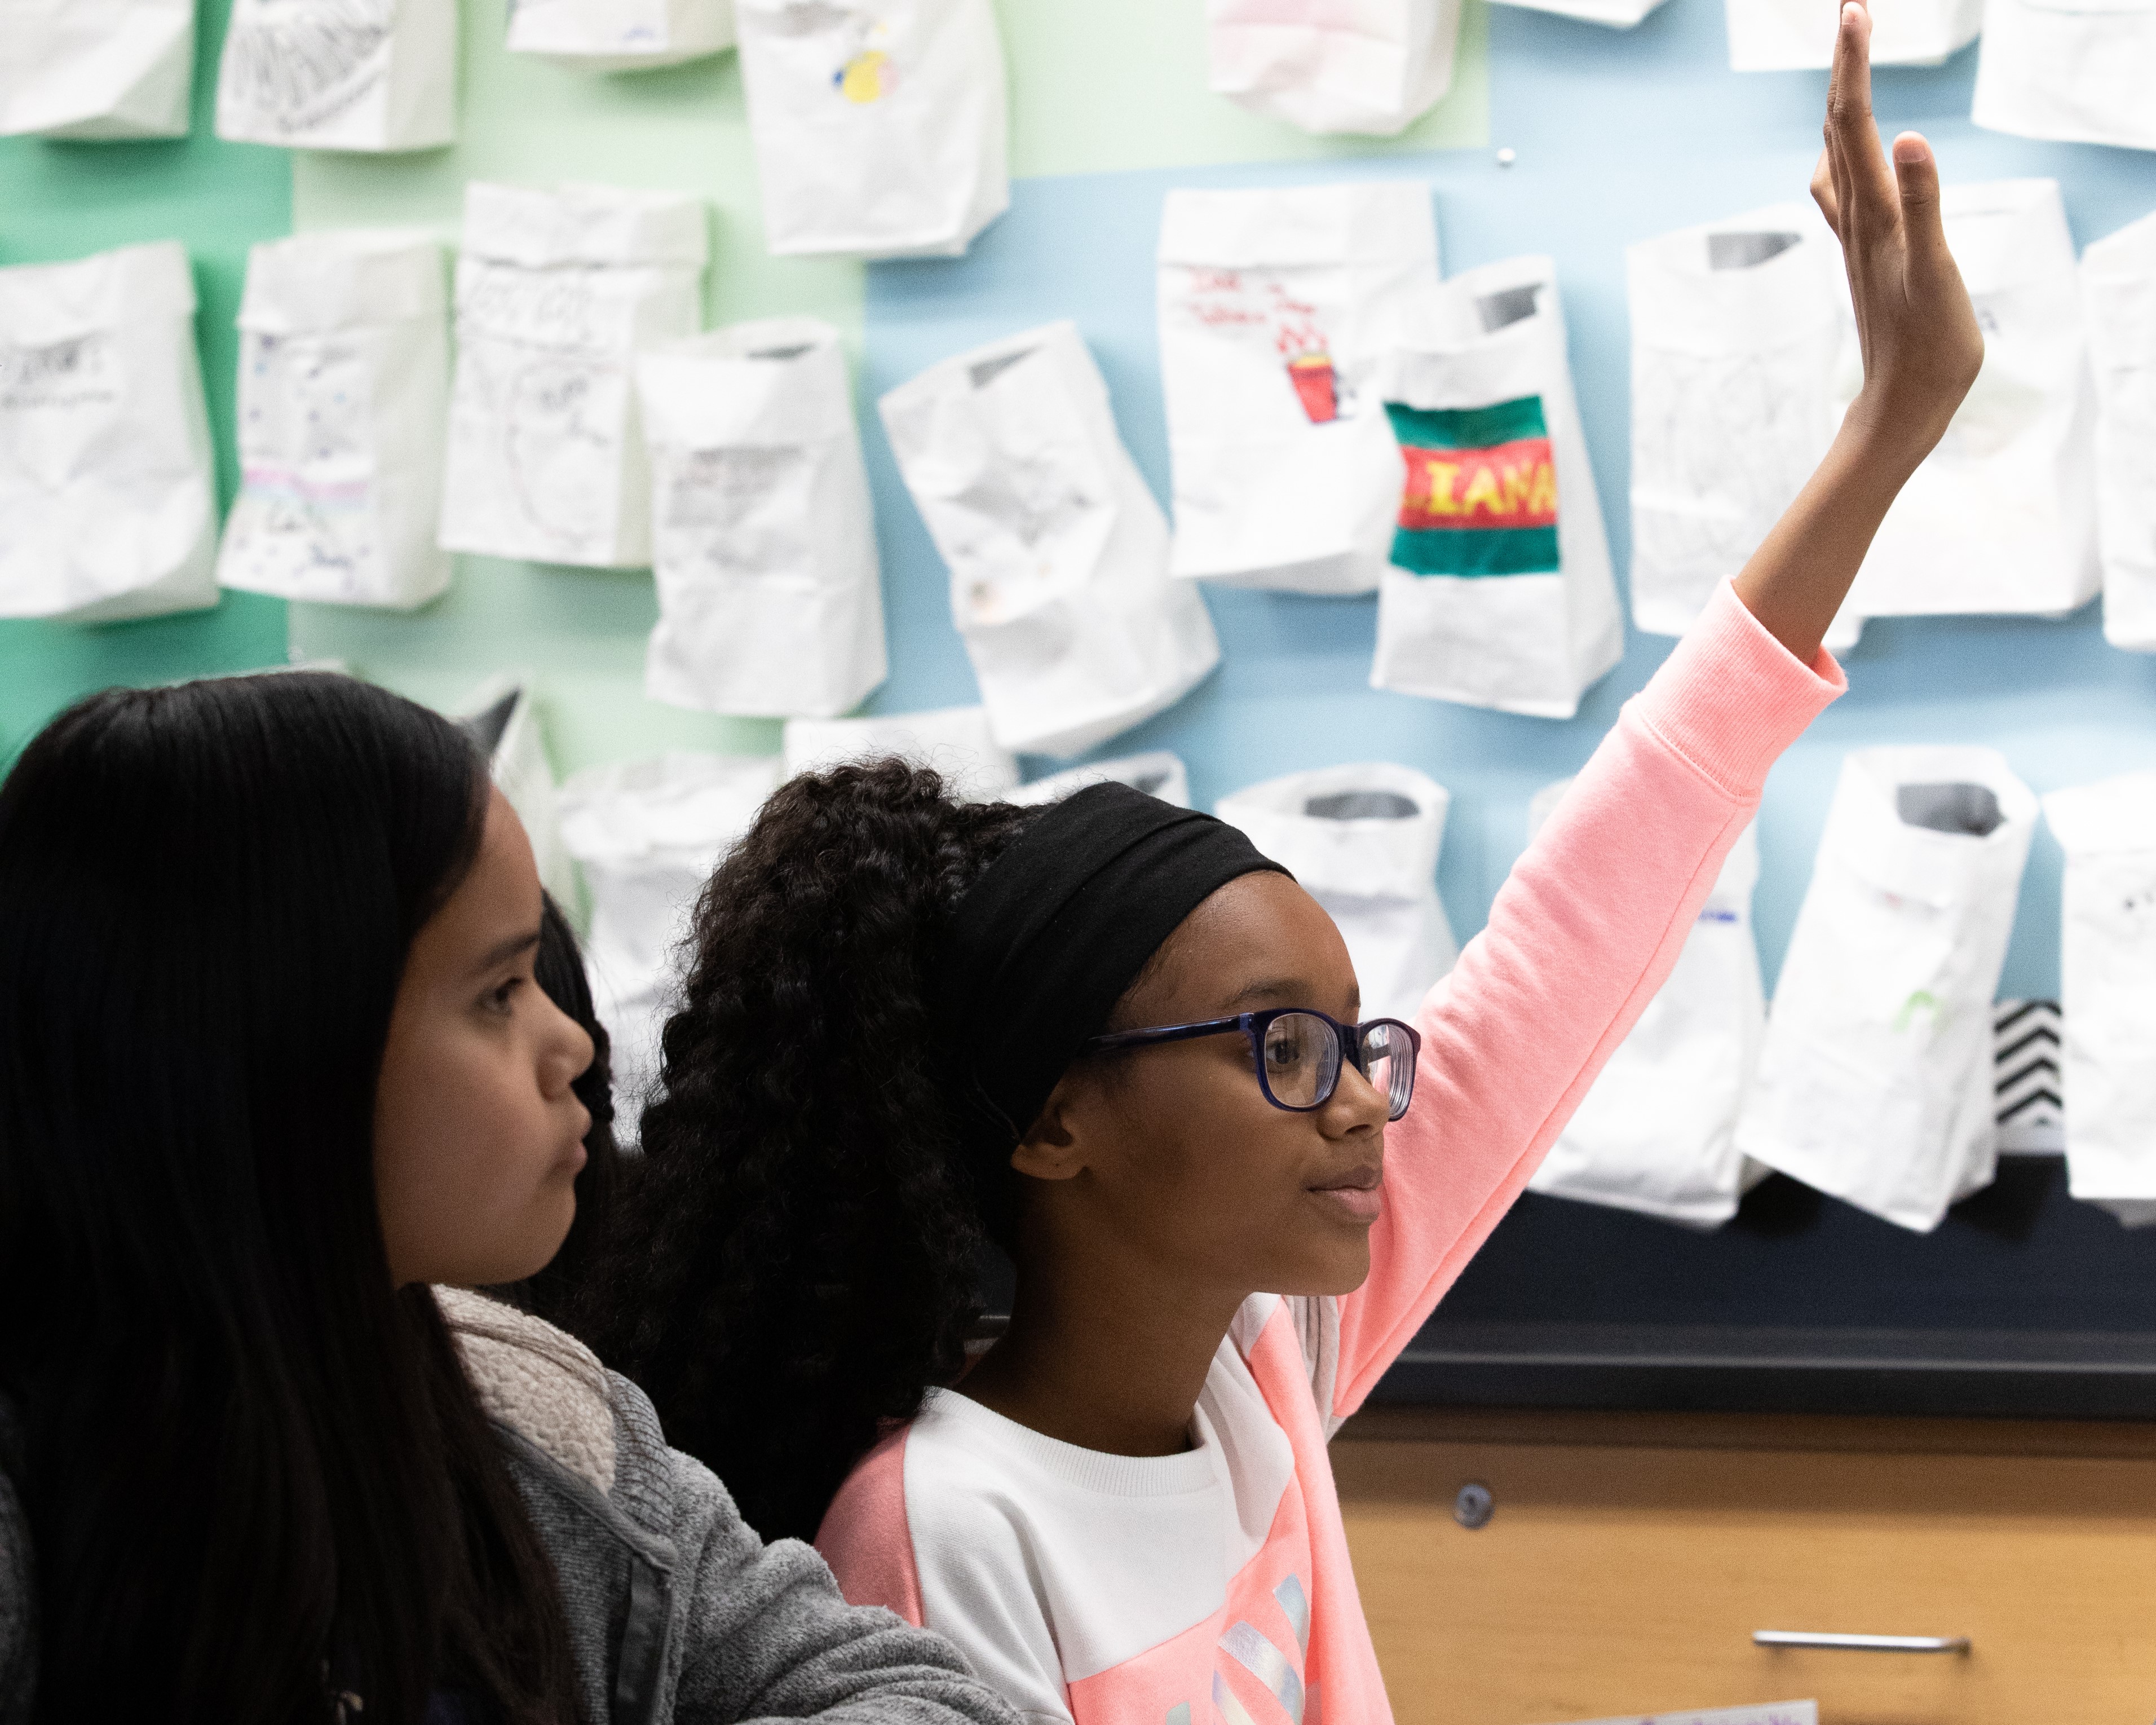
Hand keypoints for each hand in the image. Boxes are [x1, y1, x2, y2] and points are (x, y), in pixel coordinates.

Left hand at [1810, 0, 1983, 469]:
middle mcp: (1858, 219)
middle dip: (1844, 67)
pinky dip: (1845, 154)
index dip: (1854, 64)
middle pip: (1839, 128)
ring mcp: (1859, 237)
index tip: (1855, 10)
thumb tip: (1906, 138)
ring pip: (1836, 156)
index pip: (1856, 122)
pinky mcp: (1867, 255)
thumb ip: (1923, 201)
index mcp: (1876, 214)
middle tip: (1853, 11)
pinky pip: (1844, 191)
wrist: (1903, 401)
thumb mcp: (1936, 269)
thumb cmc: (1927, 344)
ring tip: (1845, 66)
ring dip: (1840, 105)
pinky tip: (1847, 156)